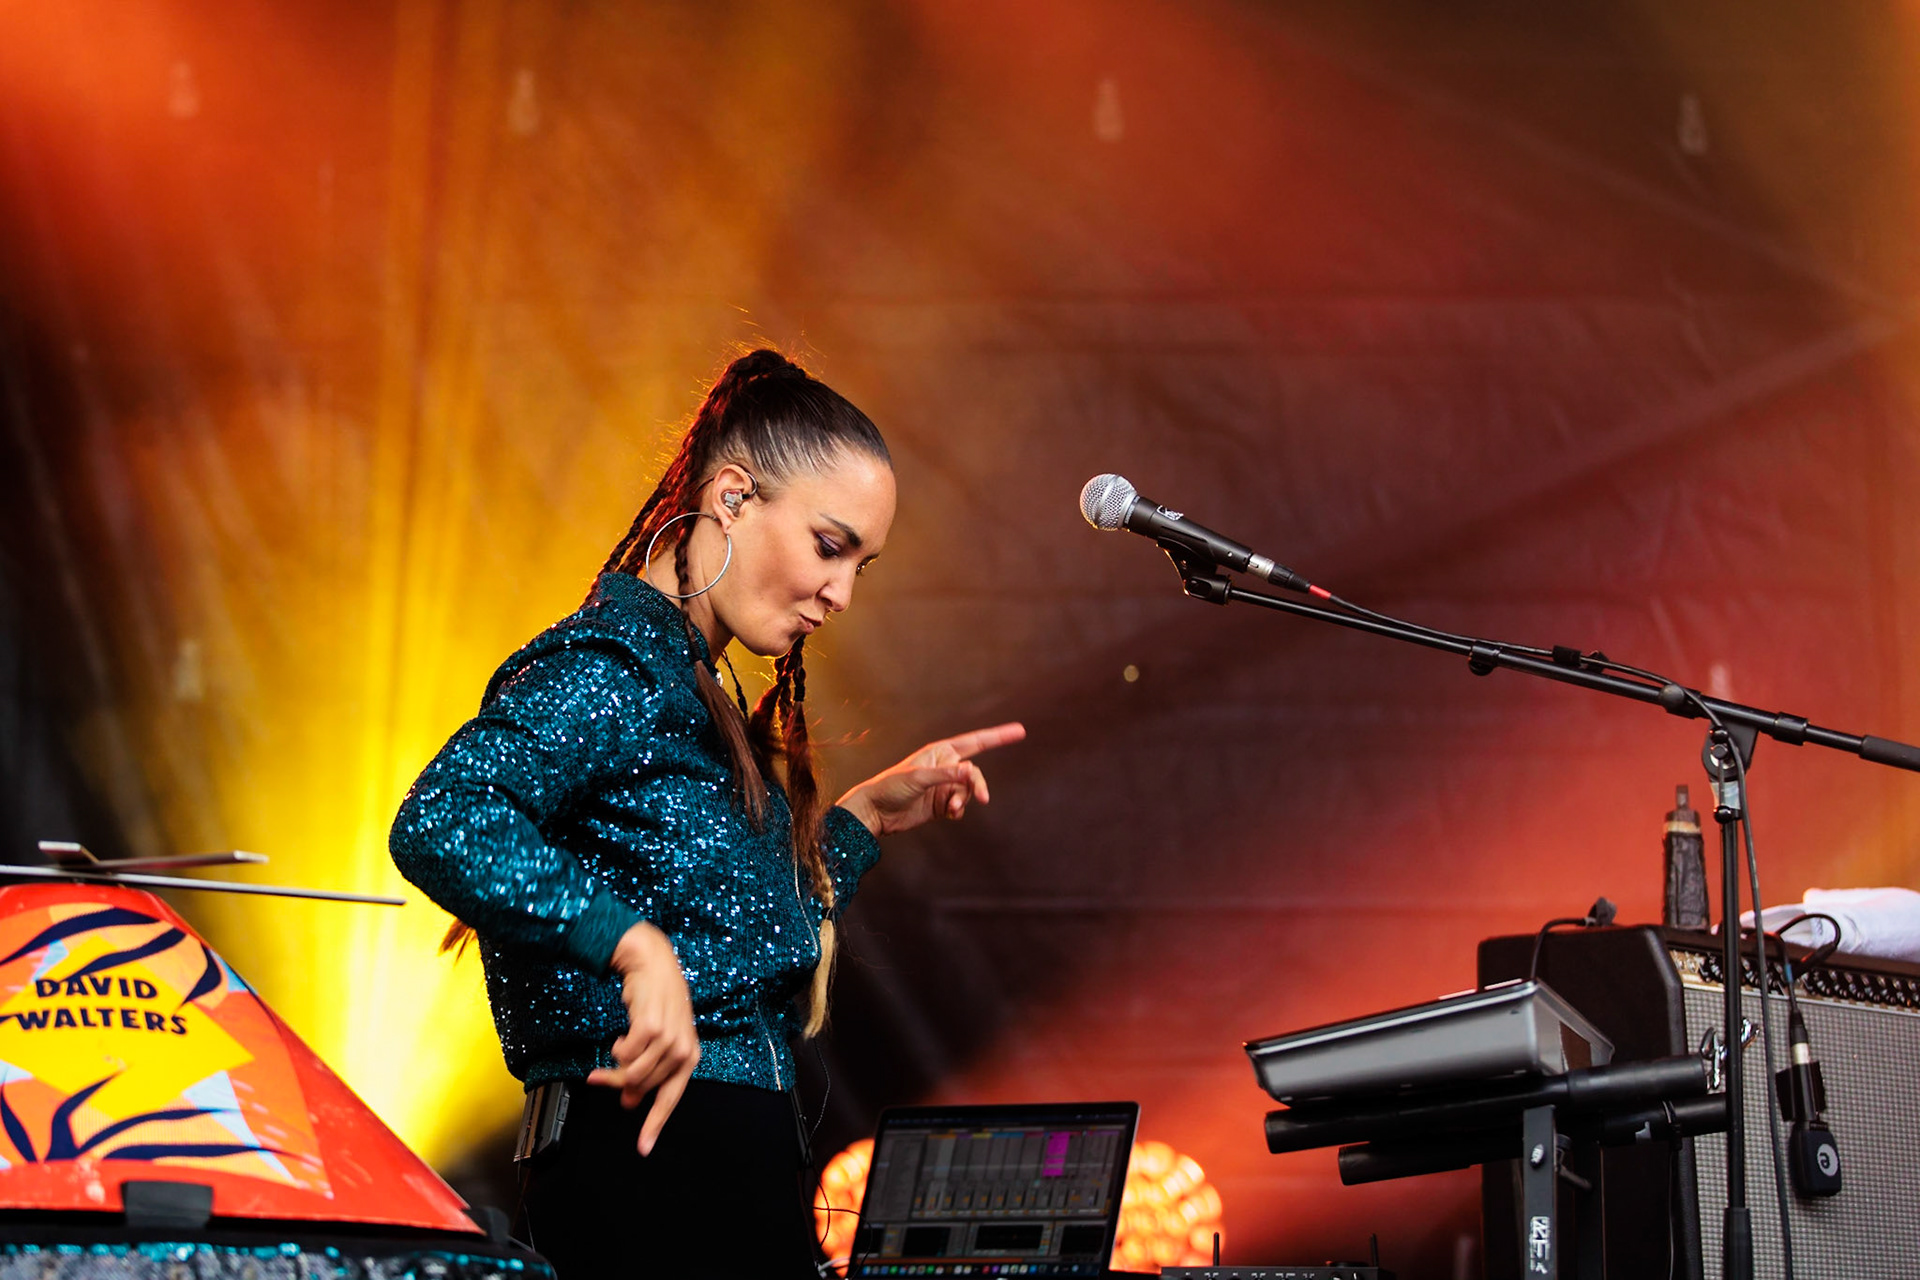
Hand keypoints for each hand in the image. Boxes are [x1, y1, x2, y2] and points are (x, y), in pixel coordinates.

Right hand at [586, 921, 699, 1155]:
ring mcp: (669, 1039)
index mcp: (689, 1056)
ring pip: (633, 1074)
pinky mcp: (652, 1027)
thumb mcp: (657, 1038)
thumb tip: (631, 1101)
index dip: (656, 1124)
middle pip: (644, 1087)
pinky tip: (619, 1040)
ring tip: (607, 1059)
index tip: (644, 1148)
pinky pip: (625, 1055)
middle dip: (619, 1086)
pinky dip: (616, 1050)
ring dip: (614, 1069)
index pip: (671, 1098)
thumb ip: (648, 1069)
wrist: (651, 962)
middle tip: (599, 1079)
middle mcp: (683, 1050)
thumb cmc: (656, 1000)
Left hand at [837, 722, 1025, 836]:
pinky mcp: (941, 805)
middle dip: (977, 785)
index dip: (998, 736)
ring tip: (951, 811)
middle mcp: (945, 767)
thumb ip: (947, 775)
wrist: (874, 812)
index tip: (1020, 731)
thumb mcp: (919, 777)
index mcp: (940, 752)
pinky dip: (959, 811)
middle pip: (974, 774)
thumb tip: (972, 771)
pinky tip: (950, 815)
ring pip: (968, 792)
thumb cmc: (891, 787)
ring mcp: (944, 787)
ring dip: (963, 801)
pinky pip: (961, 806)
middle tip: (983, 799)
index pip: (976, 742)